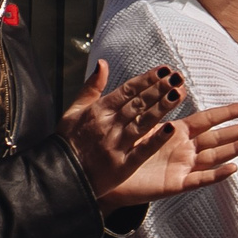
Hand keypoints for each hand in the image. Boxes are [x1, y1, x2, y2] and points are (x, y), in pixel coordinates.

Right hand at [59, 61, 188, 204]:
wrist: (58, 174)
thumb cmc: (67, 141)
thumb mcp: (74, 110)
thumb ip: (91, 87)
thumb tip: (102, 63)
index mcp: (98, 111)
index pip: (127, 90)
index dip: (147, 79)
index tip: (164, 70)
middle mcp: (108, 125)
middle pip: (137, 104)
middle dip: (159, 89)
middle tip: (177, 78)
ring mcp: (116, 145)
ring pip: (142, 122)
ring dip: (162, 108)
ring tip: (178, 94)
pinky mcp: (122, 165)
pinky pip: (142, 150)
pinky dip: (156, 140)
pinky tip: (172, 129)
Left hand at [94, 101, 237, 205]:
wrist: (101, 179)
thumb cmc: (115, 151)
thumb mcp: (127, 122)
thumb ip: (139, 100)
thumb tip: (154, 75)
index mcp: (176, 132)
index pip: (208, 119)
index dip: (228, 113)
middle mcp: (184, 149)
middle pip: (218, 137)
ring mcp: (182, 167)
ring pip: (215, 156)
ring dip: (236, 149)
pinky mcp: (174, 185)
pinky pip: (200, 180)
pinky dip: (216, 175)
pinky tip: (232, 168)